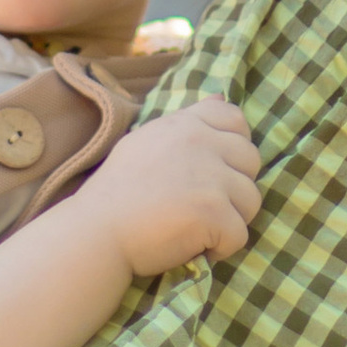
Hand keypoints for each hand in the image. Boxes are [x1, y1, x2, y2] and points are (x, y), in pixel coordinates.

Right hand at [83, 96, 260, 276]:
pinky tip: (192, 246)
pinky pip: (240, 235)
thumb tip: (221, 97)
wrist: (95, 232)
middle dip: (234, 187)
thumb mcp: (148, 141)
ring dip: (229, 220)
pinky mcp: (214, 212)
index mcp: (185, 125)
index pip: (235, 119)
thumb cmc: (117, 193)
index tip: (212, 170)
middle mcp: (201, 143)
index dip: (234, 147)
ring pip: (251, 201)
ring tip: (195, 227)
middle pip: (251, 162)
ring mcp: (210, 177)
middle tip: (199, 206)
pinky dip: (220, 249)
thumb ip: (187, 123)